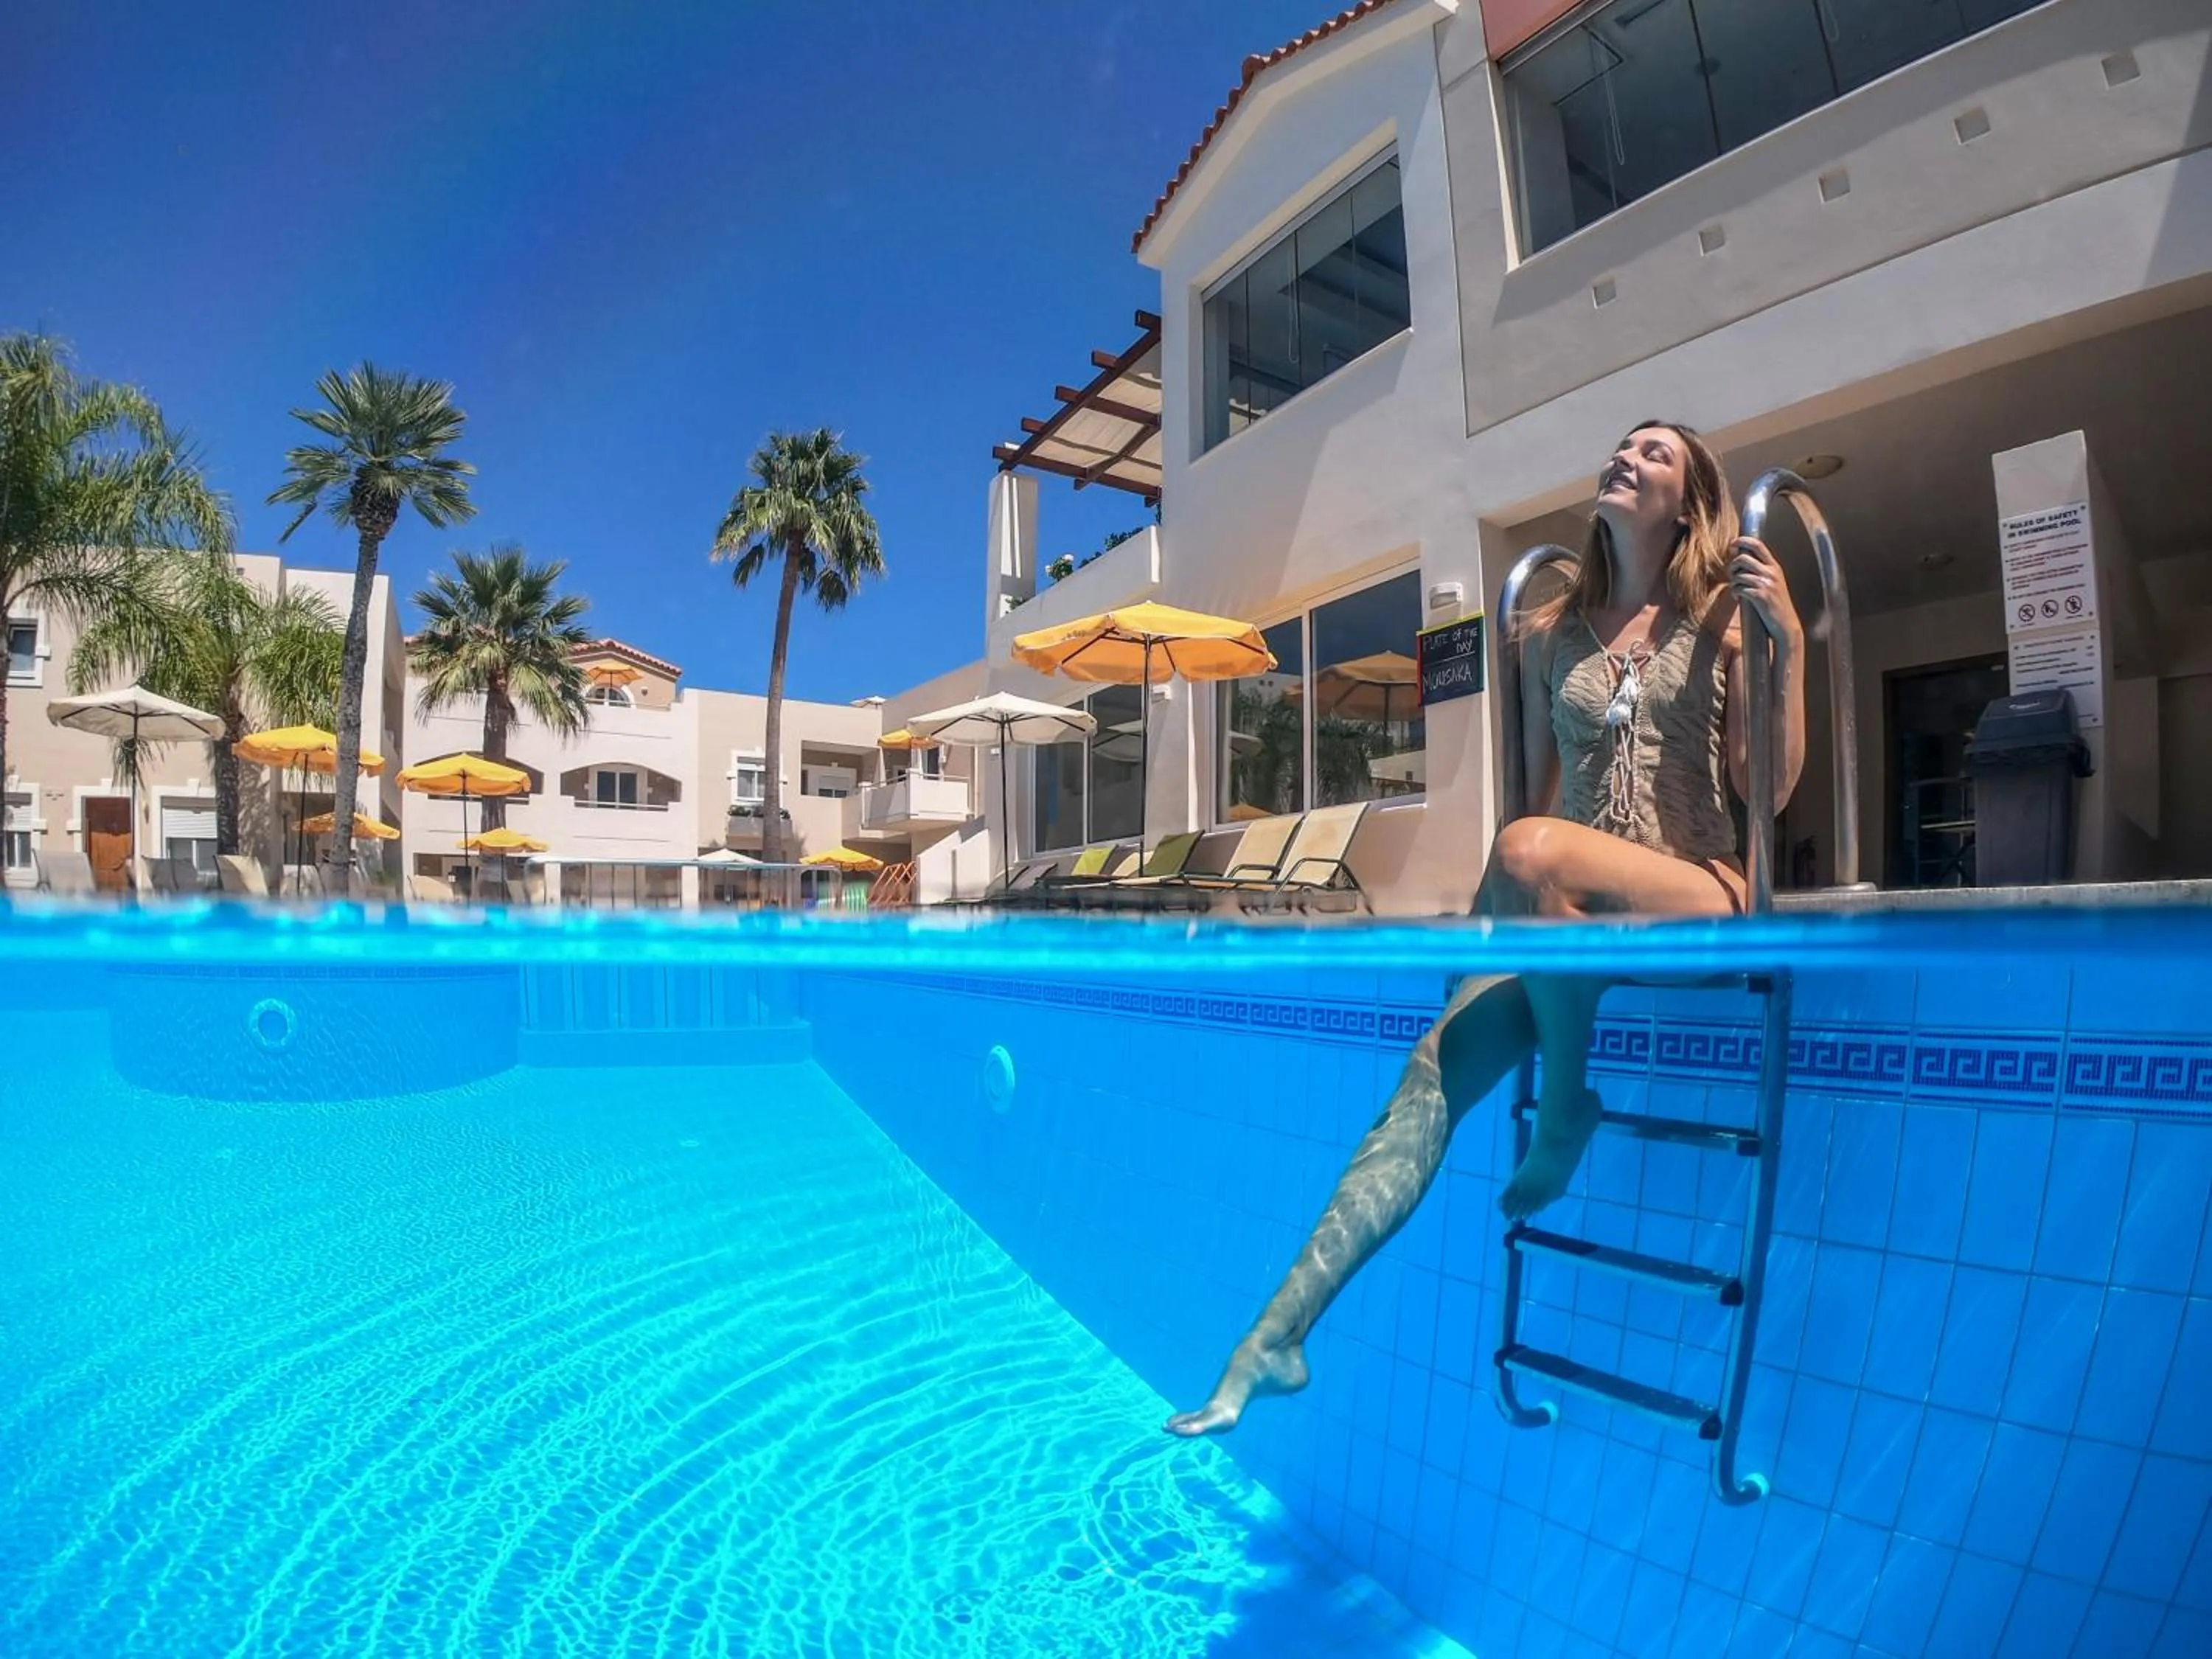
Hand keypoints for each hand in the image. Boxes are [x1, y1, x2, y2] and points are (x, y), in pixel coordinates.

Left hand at [1729, 537, 1801, 652]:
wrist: (1786, 625)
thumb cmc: (1777, 605)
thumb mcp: (1774, 583)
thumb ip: (1763, 571)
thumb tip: (1743, 563)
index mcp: (1775, 567)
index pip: (1758, 545)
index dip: (1743, 541)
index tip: (1733, 544)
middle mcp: (1771, 573)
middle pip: (1743, 558)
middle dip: (1732, 566)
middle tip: (1732, 575)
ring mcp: (1766, 584)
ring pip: (1739, 575)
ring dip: (1733, 582)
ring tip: (1736, 590)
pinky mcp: (1760, 596)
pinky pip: (1738, 588)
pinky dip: (1735, 593)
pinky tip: (1738, 599)